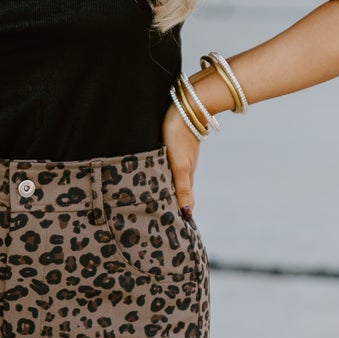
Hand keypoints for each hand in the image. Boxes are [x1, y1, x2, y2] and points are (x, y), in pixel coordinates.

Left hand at [162, 98, 202, 214]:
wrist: (186, 106)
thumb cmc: (180, 136)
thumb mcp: (179, 165)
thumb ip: (182, 188)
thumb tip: (186, 213)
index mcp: (185, 177)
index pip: (182, 202)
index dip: (178, 215)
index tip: (172, 231)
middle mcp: (182, 170)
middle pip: (175, 192)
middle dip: (169, 206)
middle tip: (158, 223)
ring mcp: (177, 159)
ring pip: (169, 180)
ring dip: (163, 192)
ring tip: (152, 206)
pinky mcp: (170, 148)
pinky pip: (164, 168)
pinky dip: (160, 177)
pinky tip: (152, 178)